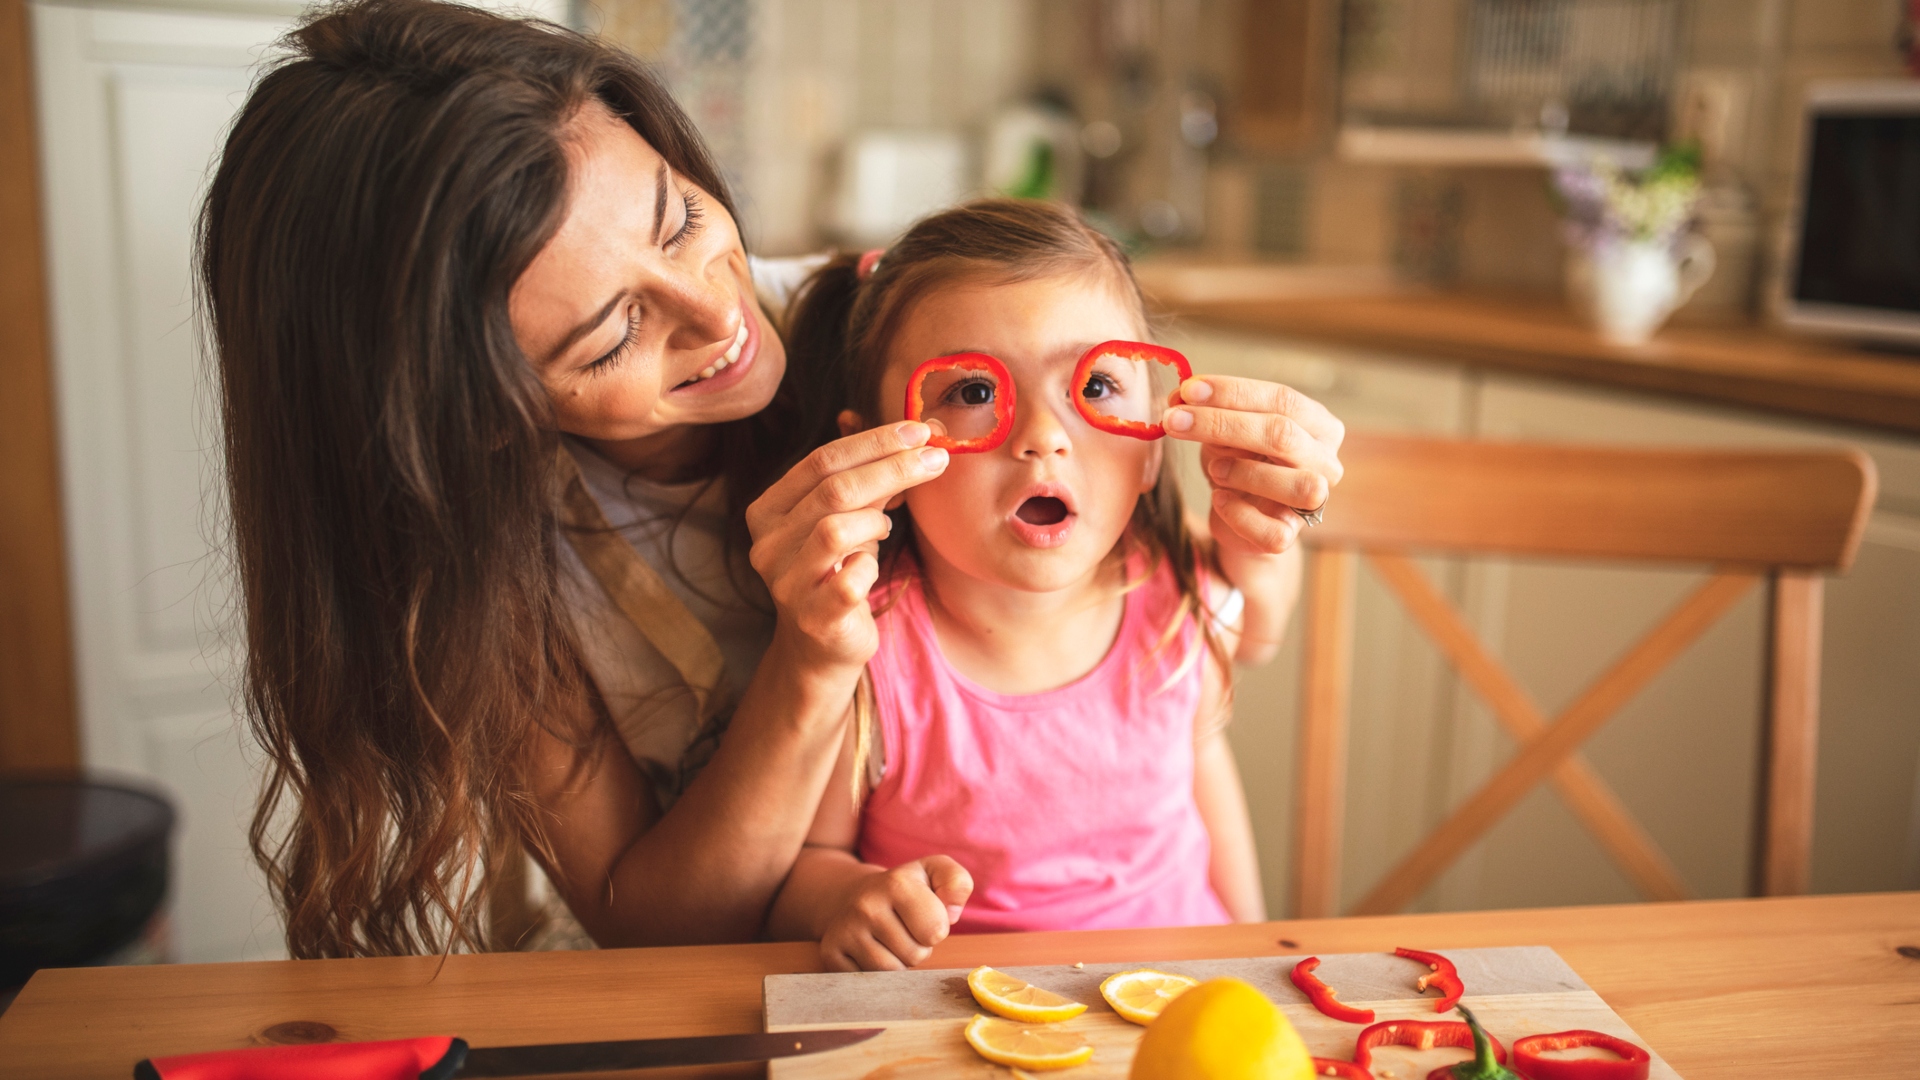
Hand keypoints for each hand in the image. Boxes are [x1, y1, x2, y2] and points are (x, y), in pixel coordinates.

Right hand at [748, 422, 948, 669]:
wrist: (822, 645)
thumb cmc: (837, 569)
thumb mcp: (846, 517)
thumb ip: (869, 476)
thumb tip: (919, 431)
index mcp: (768, 510)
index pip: (821, 460)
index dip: (874, 442)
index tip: (919, 431)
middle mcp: (767, 545)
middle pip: (833, 490)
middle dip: (892, 467)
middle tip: (935, 457)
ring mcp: (786, 583)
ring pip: (836, 530)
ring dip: (875, 520)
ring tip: (885, 525)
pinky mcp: (814, 618)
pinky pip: (852, 579)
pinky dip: (871, 566)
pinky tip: (871, 566)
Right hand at [819, 856, 972, 970]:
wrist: (852, 895)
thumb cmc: (904, 889)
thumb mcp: (933, 872)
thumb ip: (957, 882)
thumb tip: (952, 912)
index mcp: (896, 884)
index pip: (936, 931)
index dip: (936, 928)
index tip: (923, 916)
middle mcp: (866, 906)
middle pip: (916, 955)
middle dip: (918, 947)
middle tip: (904, 929)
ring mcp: (845, 930)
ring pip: (893, 972)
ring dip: (899, 962)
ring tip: (889, 940)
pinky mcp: (831, 954)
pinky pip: (869, 981)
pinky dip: (876, 972)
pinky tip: (870, 950)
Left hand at [1163, 376, 1344, 557]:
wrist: (1237, 512)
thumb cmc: (1238, 459)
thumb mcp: (1225, 430)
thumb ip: (1212, 412)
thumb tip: (1181, 399)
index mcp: (1318, 424)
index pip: (1283, 399)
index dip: (1233, 392)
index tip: (1187, 390)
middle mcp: (1326, 462)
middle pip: (1282, 435)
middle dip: (1222, 424)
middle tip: (1174, 419)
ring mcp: (1314, 502)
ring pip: (1296, 485)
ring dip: (1244, 472)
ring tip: (1213, 468)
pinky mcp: (1289, 536)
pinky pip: (1272, 531)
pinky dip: (1238, 514)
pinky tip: (1219, 499)